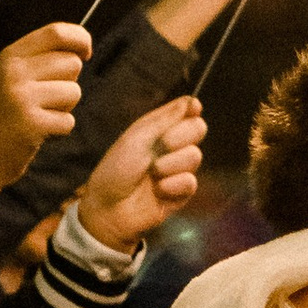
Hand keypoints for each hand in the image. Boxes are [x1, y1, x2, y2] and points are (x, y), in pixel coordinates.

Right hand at [0, 21, 92, 219]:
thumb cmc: (2, 117)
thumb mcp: (11, 78)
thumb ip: (41, 60)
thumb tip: (82, 49)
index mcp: (10, 56)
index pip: (57, 32)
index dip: (80, 39)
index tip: (86, 53)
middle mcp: (14, 72)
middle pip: (72, 63)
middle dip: (69, 83)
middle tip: (45, 100)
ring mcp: (21, 97)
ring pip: (74, 92)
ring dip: (64, 109)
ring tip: (38, 116)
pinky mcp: (31, 124)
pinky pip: (68, 121)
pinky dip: (58, 130)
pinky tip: (36, 134)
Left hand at [79, 93, 206, 248]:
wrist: (109, 207)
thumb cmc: (117, 169)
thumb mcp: (137, 138)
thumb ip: (166, 119)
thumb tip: (192, 100)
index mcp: (160, 128)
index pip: (187, 111)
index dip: (192, 108)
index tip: (192, 108)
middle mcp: (172, 146)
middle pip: (199, 128)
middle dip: (181, 135)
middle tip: (164, 144)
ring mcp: (178, 169)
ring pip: (195, 156)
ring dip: (171, 164)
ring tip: (153, 173)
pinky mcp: (182, 193)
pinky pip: (191, 182)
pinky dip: (173, 185)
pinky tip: (158, 190)